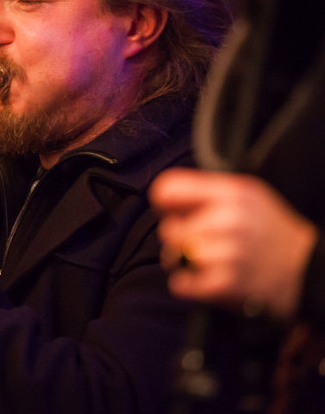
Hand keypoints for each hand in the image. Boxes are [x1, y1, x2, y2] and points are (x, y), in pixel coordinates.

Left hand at [149, 167, 317, 319]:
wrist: (311, 272)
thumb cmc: (271, 233)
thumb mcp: (249, 197)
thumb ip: (208, 193)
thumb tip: (163, 198)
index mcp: (232, 192)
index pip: (167, 188)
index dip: (164, 205)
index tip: (174, 215)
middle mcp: (230, 218)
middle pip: (169, 228)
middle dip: (178, 239)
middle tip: (199, 244)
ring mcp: (230, 251)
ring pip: (175, 256)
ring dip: (184, 264)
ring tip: (207, 263)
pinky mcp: (228, 283)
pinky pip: (182, 284)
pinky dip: (188, 286)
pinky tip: (206, 281)